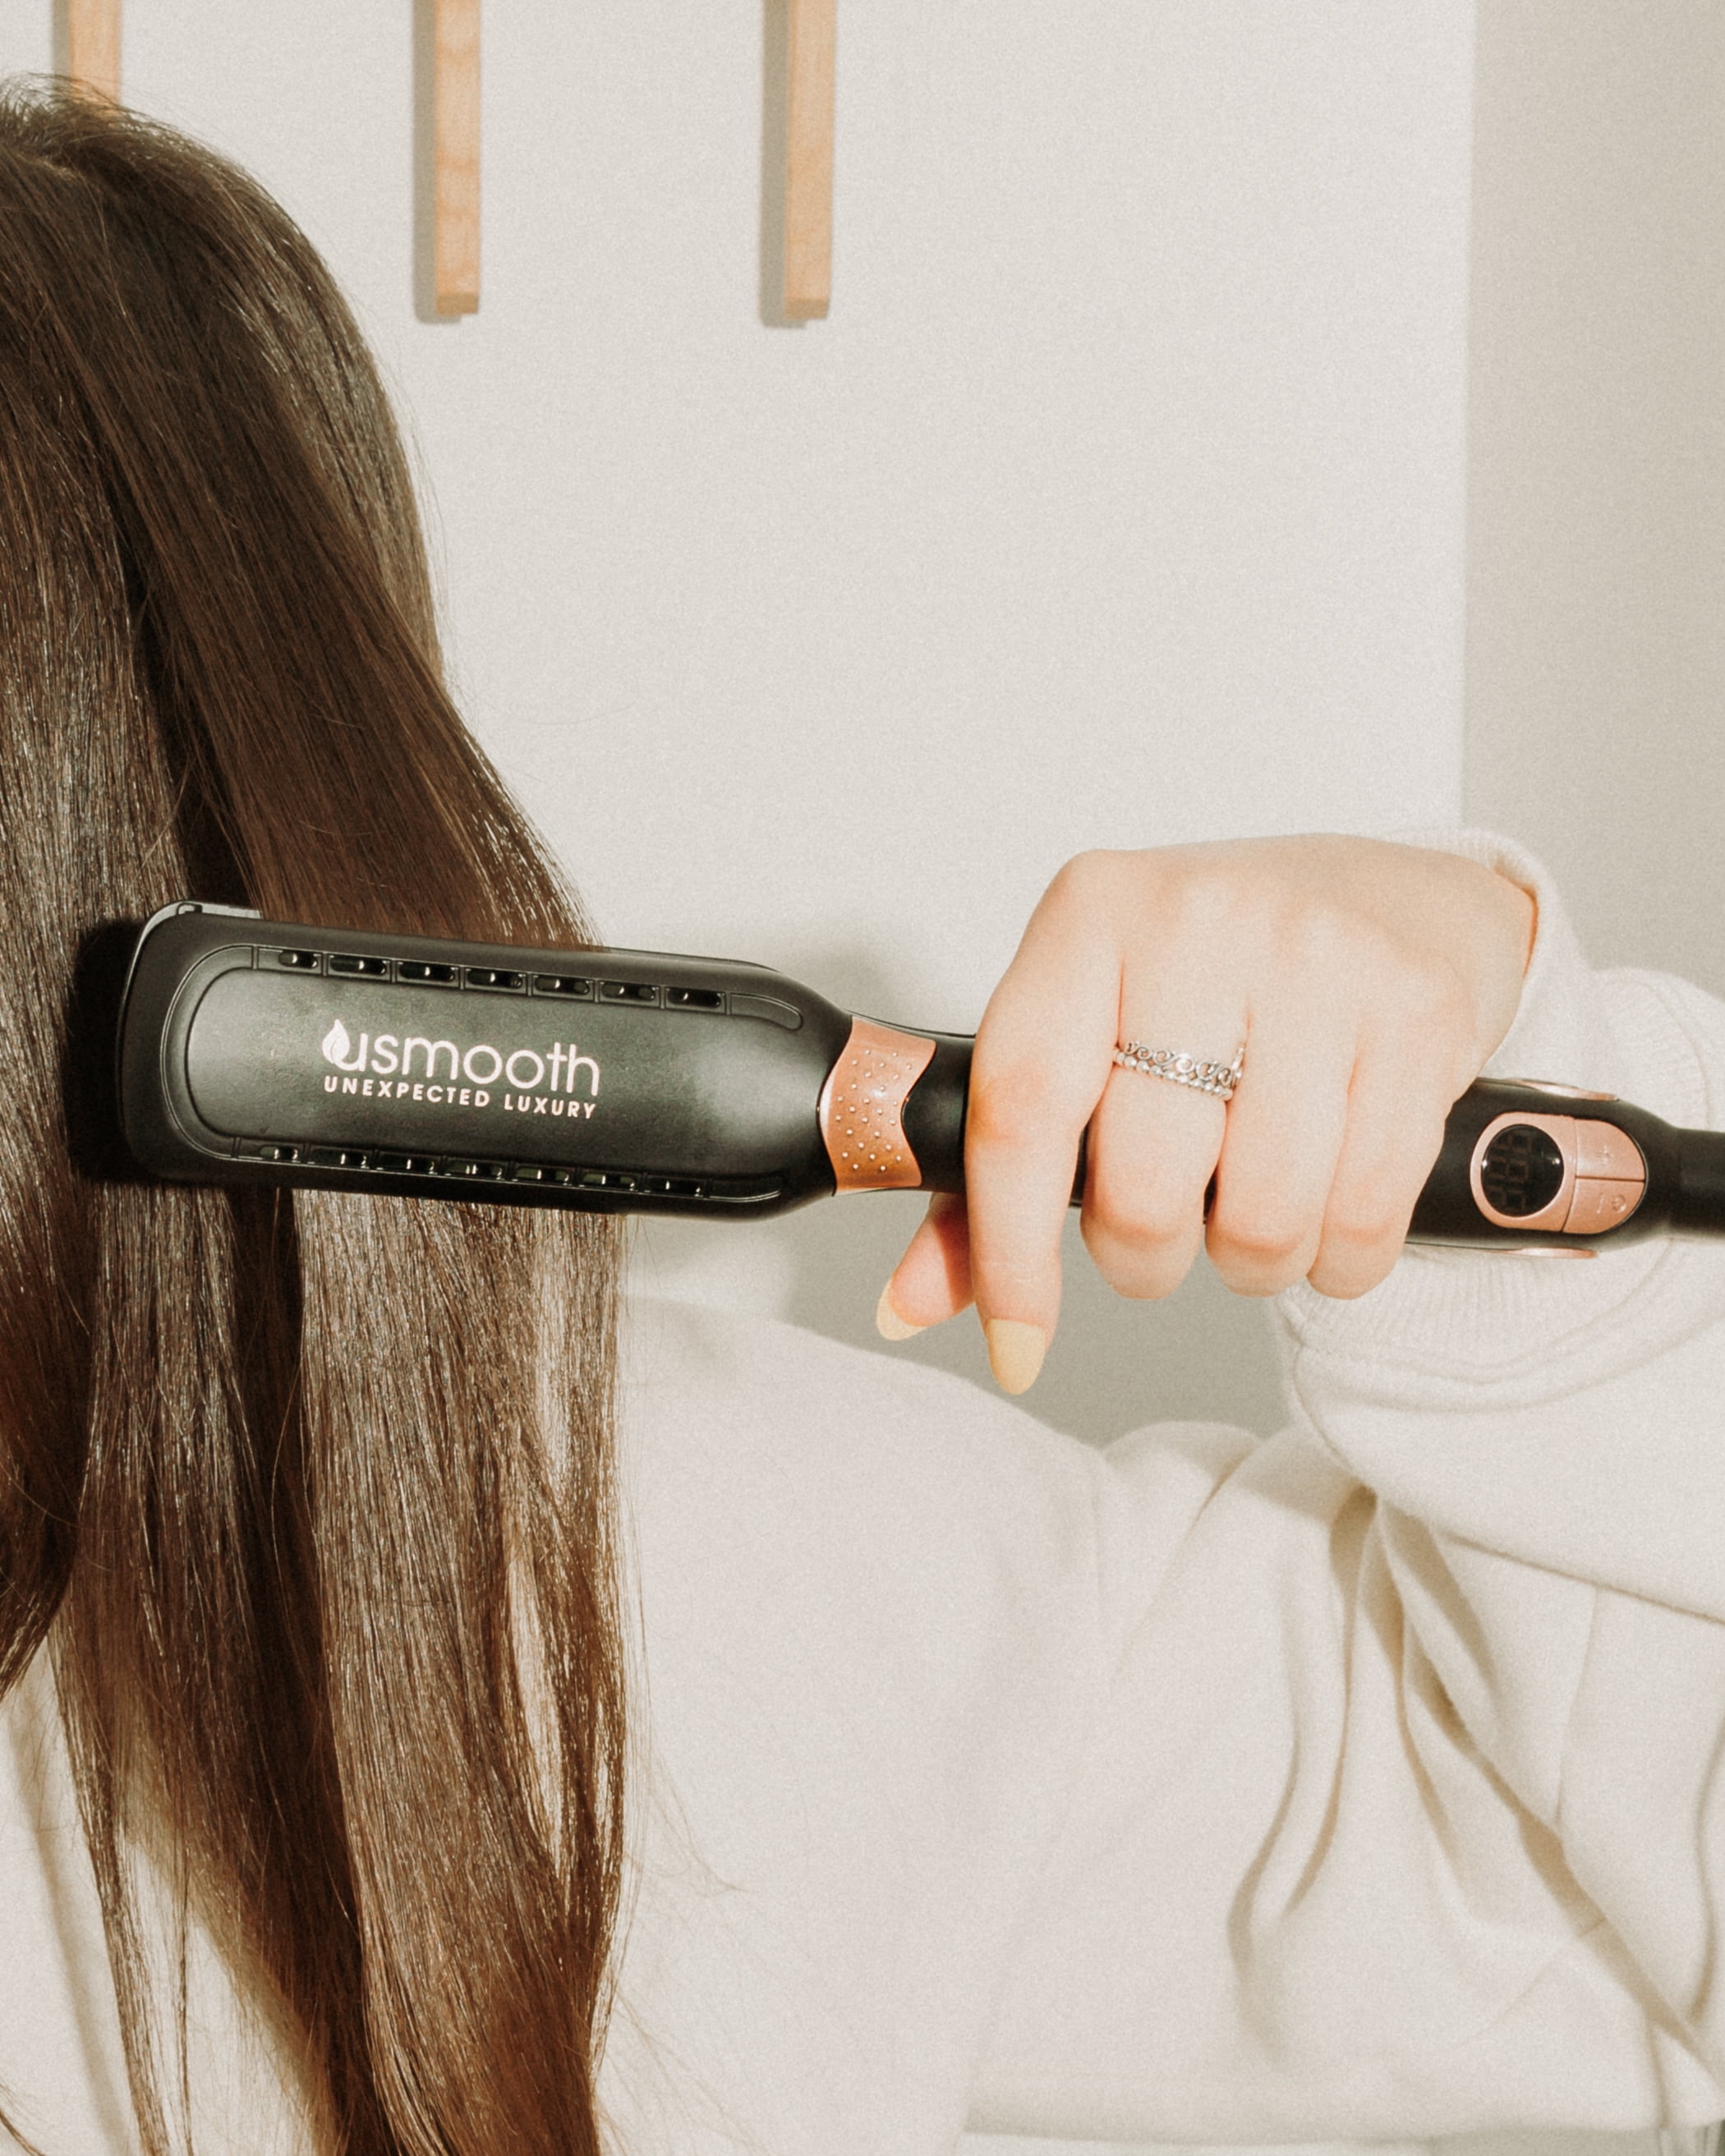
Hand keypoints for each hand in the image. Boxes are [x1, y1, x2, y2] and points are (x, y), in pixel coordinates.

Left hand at [878, 836, 1535, 1392]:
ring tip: (1254, 1205)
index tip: (1018, 1342)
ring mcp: (1317, 958)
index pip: (1020, 1108)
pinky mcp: (1417, 1011)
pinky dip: (1338, 1256)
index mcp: (1089, 913)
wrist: (1398, 899)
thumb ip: (995, 1168)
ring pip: (1258, 1219)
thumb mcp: (1095, 1029)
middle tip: (1171, 1227)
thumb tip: (907, 1305)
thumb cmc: (1223, 979)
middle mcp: (1197, 919)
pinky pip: (1361, 1217)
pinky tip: (1329, 1203)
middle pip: (1139, 1188)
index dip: (1008, 1251)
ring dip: (1251, 1261)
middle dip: (1148, 1258)